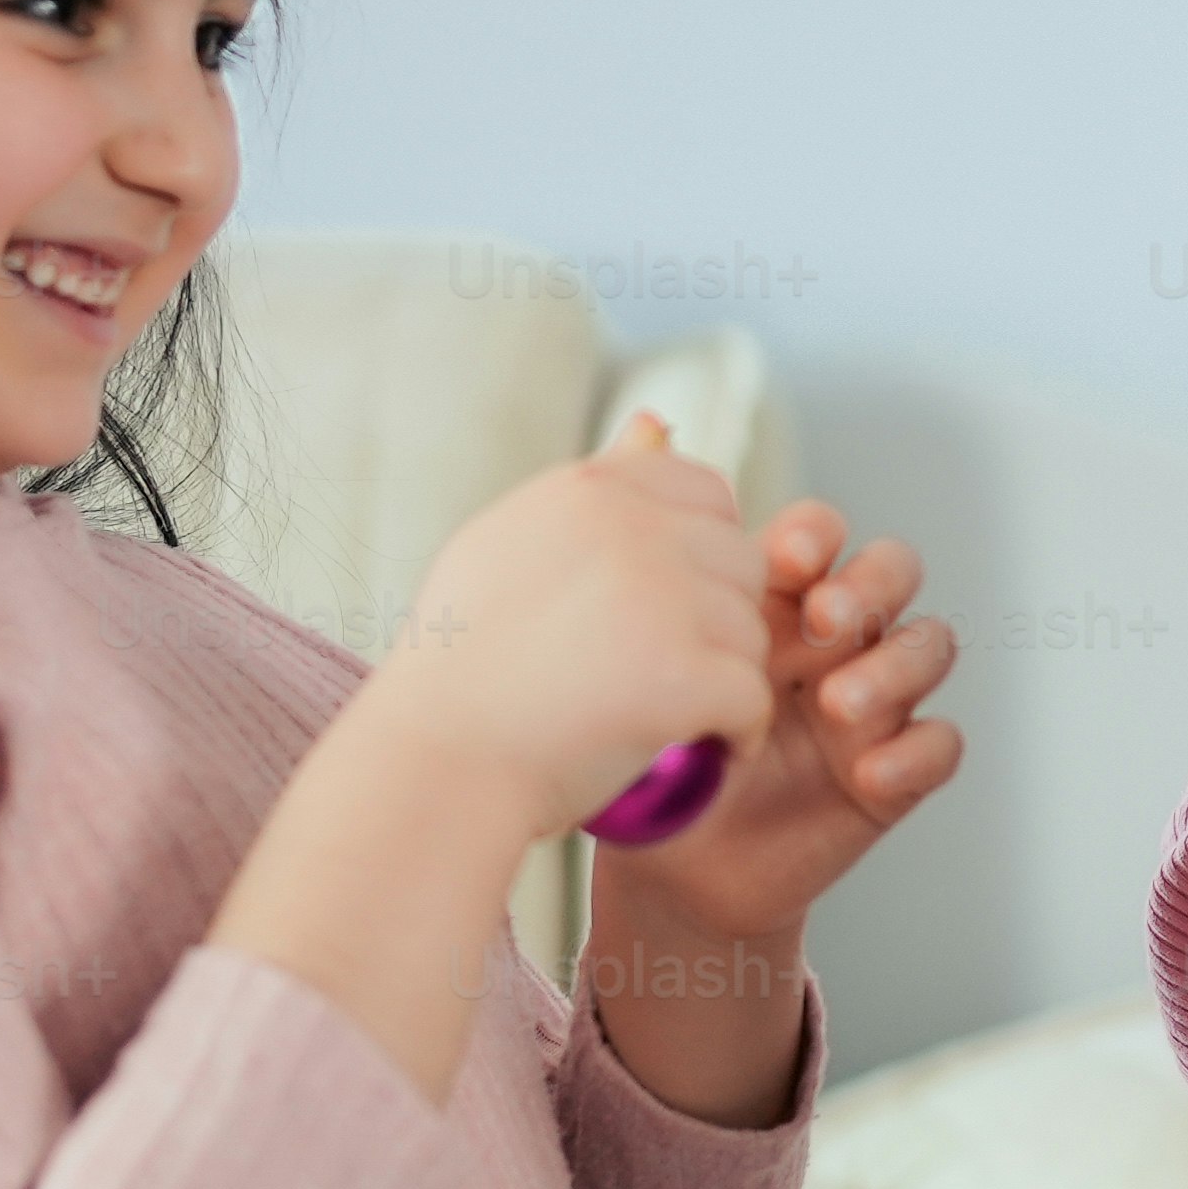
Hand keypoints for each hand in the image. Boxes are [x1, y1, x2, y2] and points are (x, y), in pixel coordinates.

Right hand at [362, 418, 772, 838]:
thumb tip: (658, 424)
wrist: (434, 764)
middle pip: (742, 561)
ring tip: (664, 714)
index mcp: (589, 490)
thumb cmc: (464, 665)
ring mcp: (662, 598)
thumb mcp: (510, 546)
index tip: (662, 609)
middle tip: (663, 671)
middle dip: (720, 618)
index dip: (702, 556)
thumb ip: (595, 489)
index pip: (707, 492)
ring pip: (752, 632)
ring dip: (725, 678)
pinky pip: (753, 700)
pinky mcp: (685, 674)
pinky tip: (704, 750)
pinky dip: (737, 734)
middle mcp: (631, 527)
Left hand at [597, 491, 965, 943]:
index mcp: (776, 602)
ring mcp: (871, 706)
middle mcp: (834, 644)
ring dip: (896, 665)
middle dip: (872, 584)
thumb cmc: (651, 752)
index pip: (826, 537)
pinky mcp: (890, 777)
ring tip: (838, 706)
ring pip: (930, 647)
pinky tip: (869, 769)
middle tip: (823, 621)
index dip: (819, 537)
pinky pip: (940, 745)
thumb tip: (644, 426)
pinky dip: (916, 750)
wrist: (662, 868)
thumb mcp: (636, 649)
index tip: (782, 559)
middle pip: (895, 574)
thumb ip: (648, 544)